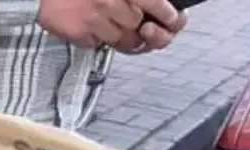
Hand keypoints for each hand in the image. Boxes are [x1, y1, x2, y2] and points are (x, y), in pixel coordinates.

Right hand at [38, 0, 179, 49]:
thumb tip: (156, 9)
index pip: (157, 4)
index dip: (167, 15)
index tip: (170, 19)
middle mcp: (112, 1)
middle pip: (138, 27)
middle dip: (138, 30)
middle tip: (137, 29)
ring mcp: (95, 19)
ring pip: (121, 40)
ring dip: (118, 37)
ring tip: (109, 27)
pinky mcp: (79, 33)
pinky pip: (96, 44)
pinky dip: (95, 39)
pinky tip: (88, 27)